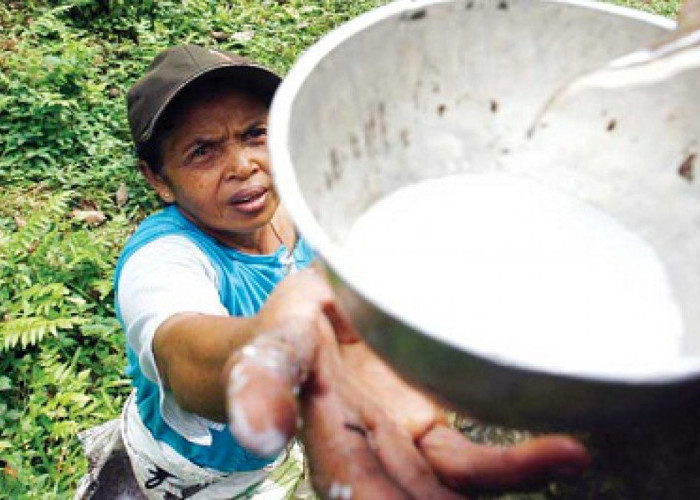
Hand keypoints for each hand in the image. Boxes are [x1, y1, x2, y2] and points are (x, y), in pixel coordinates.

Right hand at [224, 270, 589, 496]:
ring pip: (463, 479)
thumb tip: (260, 436)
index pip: (365, 494)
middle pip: (427, 498)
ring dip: (515, 475)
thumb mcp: (269, 349)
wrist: (302, 323)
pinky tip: (561, 443)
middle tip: (556, 460)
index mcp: (332, 442)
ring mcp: (408, 438)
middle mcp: (375, 453)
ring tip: (570, 454)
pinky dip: (515, 456)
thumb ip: (261, 383)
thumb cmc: (282, 335)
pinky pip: (474, 450)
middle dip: (478, 488)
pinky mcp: (430, 418)